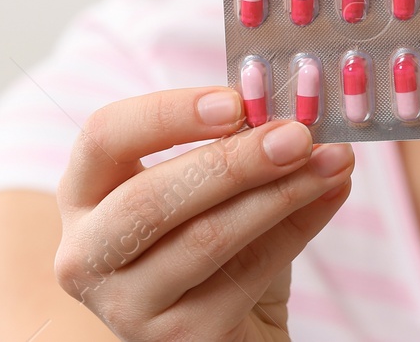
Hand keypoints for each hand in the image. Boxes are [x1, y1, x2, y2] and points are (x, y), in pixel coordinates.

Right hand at [53, 86, 354, 340]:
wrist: (233, 331)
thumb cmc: (219, 248)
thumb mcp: (219, 189)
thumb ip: (244, 147)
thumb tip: (302, 112)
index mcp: (87, 195)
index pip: (104, 137)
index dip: (168, 114)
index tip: (235, 102)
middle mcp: (87, 254)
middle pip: (149, 198)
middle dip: (233, 161)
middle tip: (298, 134)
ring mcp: (125, 306)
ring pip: (204, 239)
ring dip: (280, 193)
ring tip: (333, 160)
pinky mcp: (176, 341)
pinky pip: (245, 275)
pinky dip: (298, 228)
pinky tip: (331, 194)